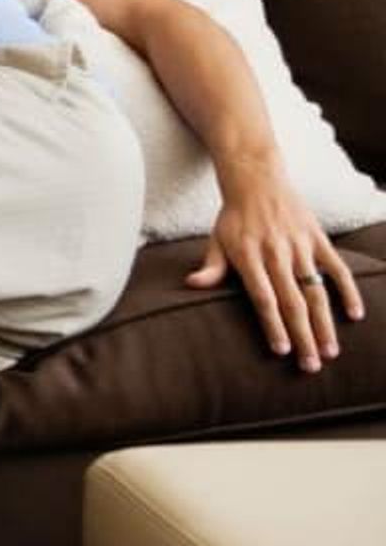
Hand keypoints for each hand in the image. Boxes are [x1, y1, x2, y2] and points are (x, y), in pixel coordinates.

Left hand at [185, 164, 365, 371]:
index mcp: (248, 256)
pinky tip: (354, 315)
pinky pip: (336, 267)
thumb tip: (191, 285)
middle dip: (302, 336)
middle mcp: (276, 253)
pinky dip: (348, 290)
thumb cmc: (234, 217)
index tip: (281, 351)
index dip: (273, 325)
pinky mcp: (318, 238)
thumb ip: (211, 266)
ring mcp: (299, 246)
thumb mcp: (216, 239)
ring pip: (316, 290)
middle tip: (311, 366)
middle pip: (292, 301)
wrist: (257, 179)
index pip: (263, 298)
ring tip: (330, 352)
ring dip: (325, 323)